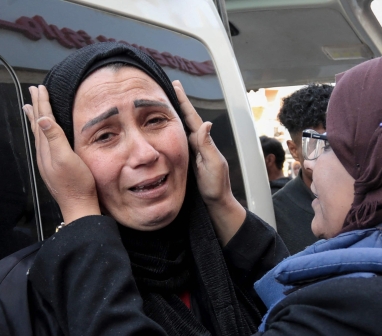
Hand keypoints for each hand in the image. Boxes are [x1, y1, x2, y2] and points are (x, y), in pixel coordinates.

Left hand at [23, 85, 99, 222]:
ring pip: (39, 133)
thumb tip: (42, 119)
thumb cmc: (76, 185)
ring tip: (30, 109)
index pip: (43, 119)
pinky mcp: (53, 167)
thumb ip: (54, 138)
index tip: (40, 88)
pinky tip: (43, 134)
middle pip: (38, 124)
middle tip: (34, 91)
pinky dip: (42, 132)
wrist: (79, 207)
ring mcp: (47, 161)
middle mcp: (44, 154)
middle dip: (37, 106)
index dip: (42, 103)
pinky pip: (44, 142)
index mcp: (46, 148)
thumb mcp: (66, 158)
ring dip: (36, 118)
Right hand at [172, 80, 244, 244]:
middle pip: (185, 118)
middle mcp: (199, 144)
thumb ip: (208, 145)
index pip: (192, 117)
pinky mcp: (188, 160)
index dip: (183, 101)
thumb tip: (206, 123)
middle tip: (168, 86)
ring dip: (173, 114)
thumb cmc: (217, 187)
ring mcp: (194, 151)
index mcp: (204, 142)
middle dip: (177, 102)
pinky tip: (165, 127)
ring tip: (164, 101)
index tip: (175, 86)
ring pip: (181, 128)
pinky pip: (178, 141)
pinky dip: (171, 130)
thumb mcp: (214, 165)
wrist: (216, 203)